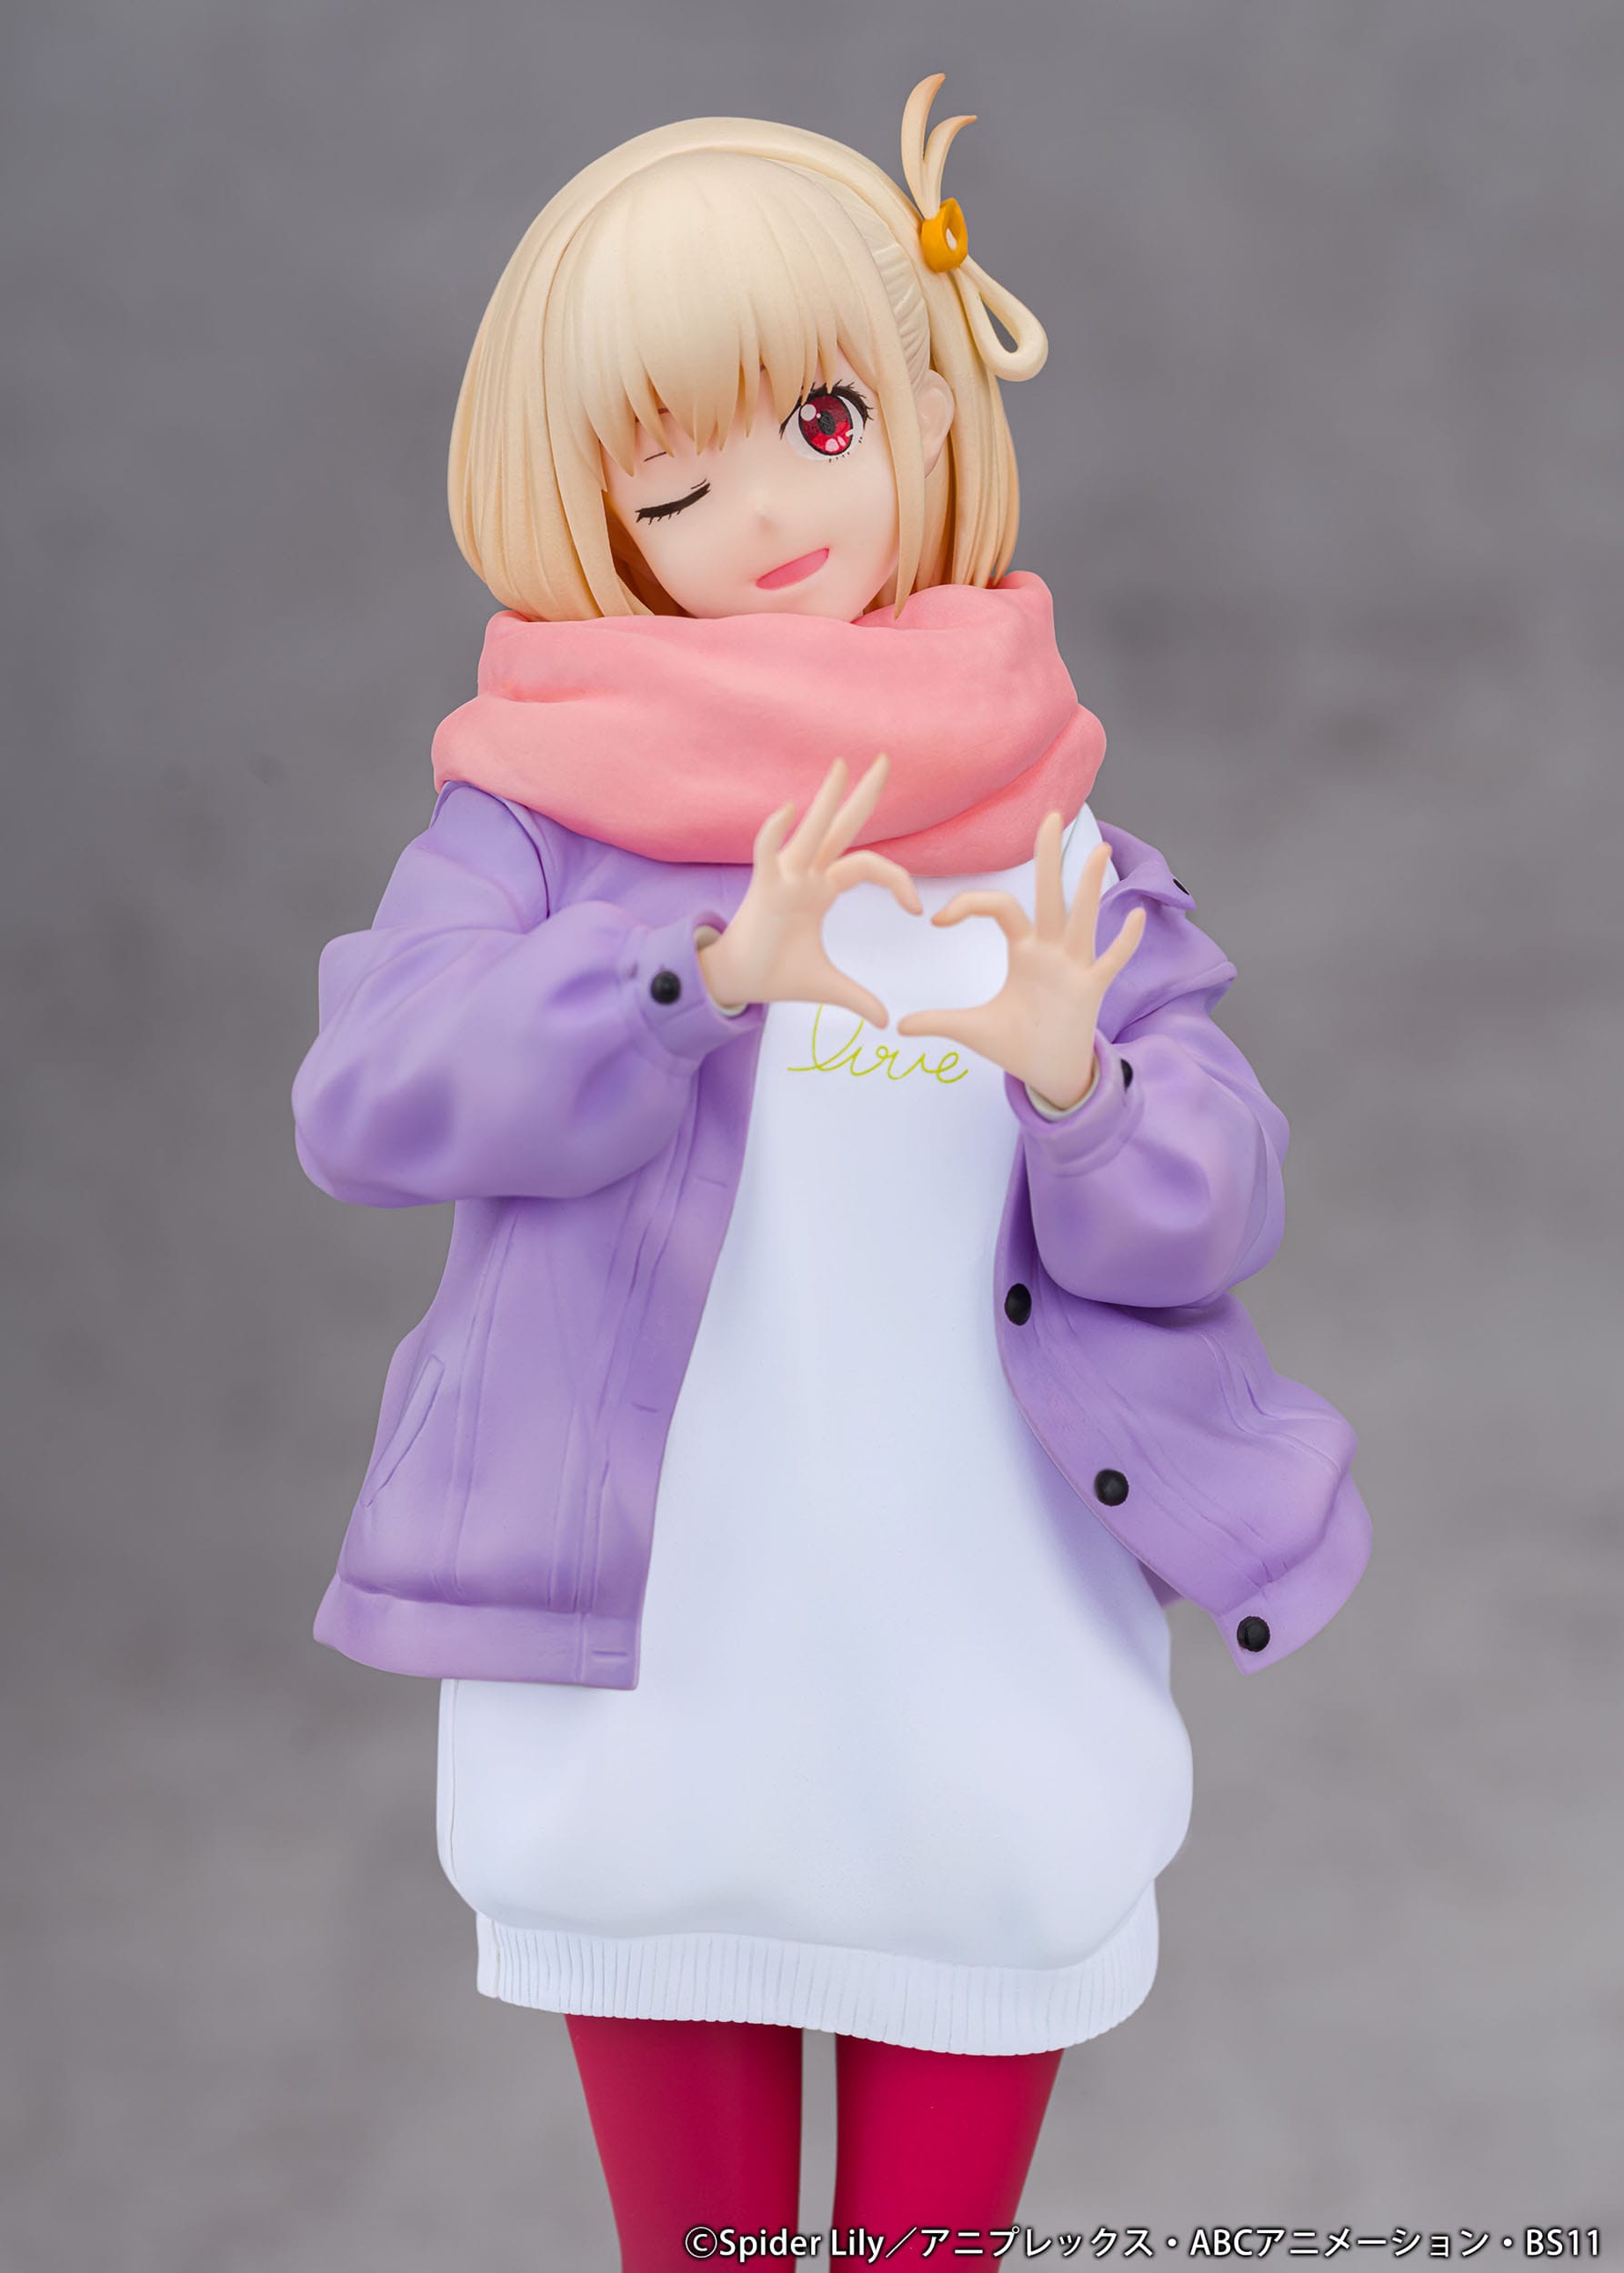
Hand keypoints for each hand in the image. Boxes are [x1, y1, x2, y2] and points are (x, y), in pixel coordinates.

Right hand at [698, 755, 922, 1024]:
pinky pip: (766, 853)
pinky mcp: (762, 889)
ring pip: (809, 831)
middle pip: (840, 827)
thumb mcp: (827, 986)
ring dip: (825, 799)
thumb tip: (886, 1022)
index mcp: (821, 889)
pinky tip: (787, 809)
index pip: (868, 866)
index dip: (898, 880)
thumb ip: (858, 998)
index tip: (918, 911)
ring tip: (843, 766)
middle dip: (862, 795)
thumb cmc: (774, 974)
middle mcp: (805, 874)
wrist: (736, 984)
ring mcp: (783, 877)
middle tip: (885, 759)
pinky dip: (774, 832)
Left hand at [894, 817, 1144, 1110]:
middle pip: (1050, 895)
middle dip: (1049, 857)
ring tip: (1098, 851)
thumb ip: (940, 1022)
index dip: (969, 904)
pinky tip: (1135, 915)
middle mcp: (1052, 950)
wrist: (1050, 1074)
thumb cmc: (1018, 1044)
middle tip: (1050, 816)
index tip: (937, 919)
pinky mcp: (1092, 990)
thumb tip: (898, 1026)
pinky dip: (1124, 941)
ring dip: (1090, 887)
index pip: (1001, 908)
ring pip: (1083, 919)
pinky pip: (1111, 961)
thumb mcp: (973, 1031)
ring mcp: (1075, 967)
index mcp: (1025, 951)